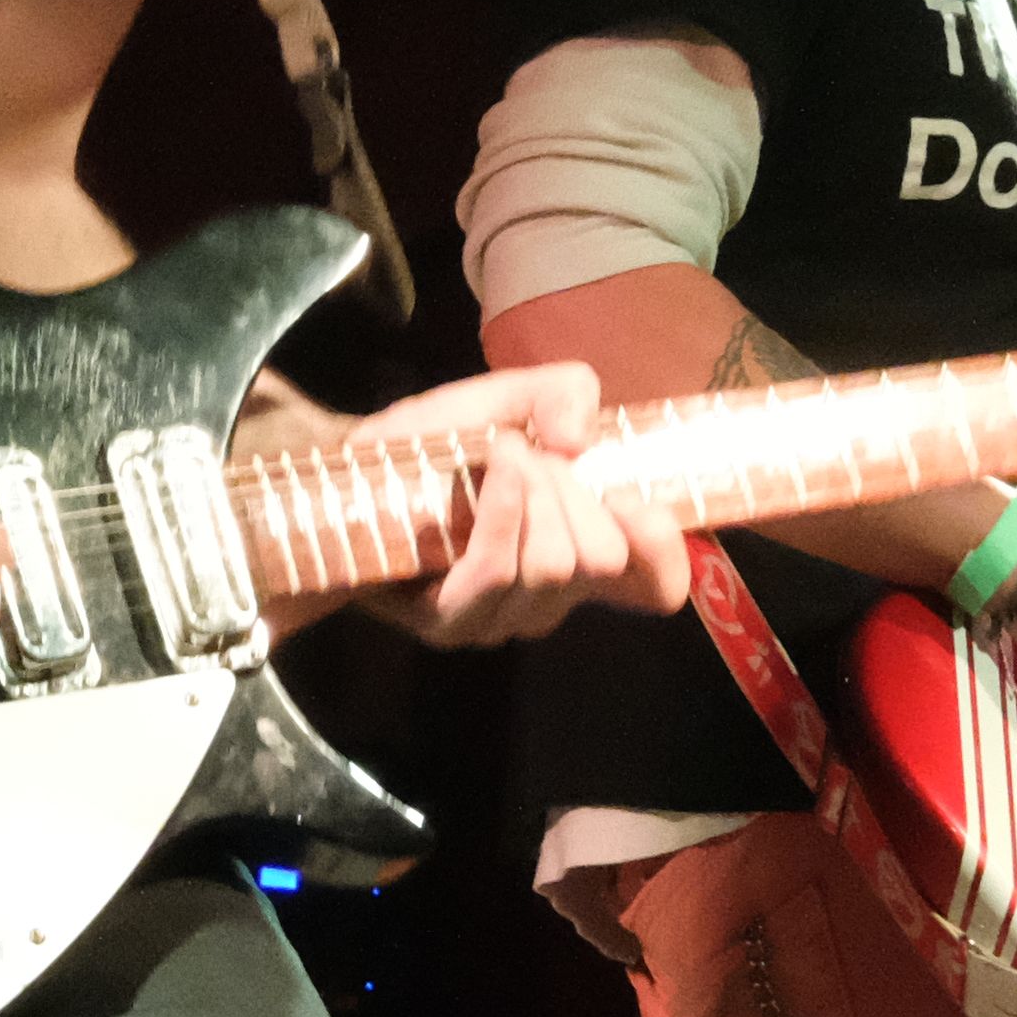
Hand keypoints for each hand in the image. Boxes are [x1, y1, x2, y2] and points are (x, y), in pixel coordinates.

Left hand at [324, 359, 697, 648]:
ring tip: (500, 456)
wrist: (353, 465)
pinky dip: (503, 510)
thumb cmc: (441, 441)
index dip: (663, 551)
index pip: (655, 587)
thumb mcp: (512, 397)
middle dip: (571, 490)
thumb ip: (564, 393)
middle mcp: (550, 600)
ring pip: (554, 566)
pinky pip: (499, 570)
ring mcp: (501, 619)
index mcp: (581, 555)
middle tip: (529, 453)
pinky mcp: (451, 623)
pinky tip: (493, 471)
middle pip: (600, 560)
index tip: (638, 502)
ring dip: (533, 492)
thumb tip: (579, 440)